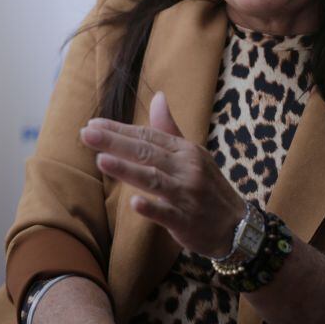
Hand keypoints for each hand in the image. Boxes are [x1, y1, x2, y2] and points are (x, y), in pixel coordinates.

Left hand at [79, 91, 245, 258]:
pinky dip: (151, 207)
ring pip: (154, 179)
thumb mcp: (193, 154)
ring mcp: (187, 195)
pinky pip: (167, 214)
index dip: (120, 129)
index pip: (148, 135)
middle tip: (86, 134)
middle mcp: (187, 168)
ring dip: (127, 170)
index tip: (93, 124)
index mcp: (185, 151)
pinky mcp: (186, 221)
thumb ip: (170, 129)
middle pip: (147, 152)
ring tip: (101, 160)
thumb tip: (157, 96)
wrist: (237, 227)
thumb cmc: (208, 187)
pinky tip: (134, 203)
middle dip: (115, 142)